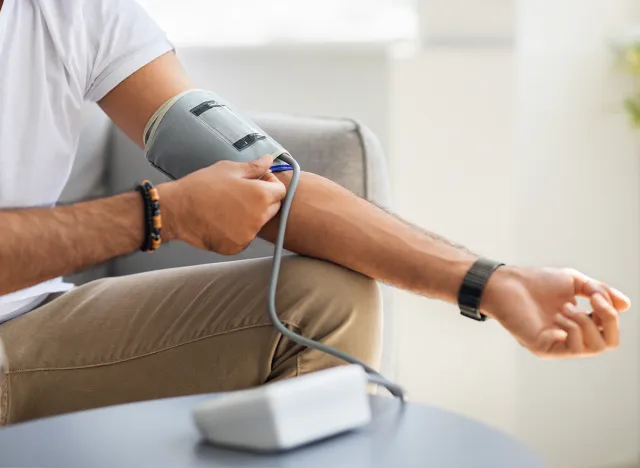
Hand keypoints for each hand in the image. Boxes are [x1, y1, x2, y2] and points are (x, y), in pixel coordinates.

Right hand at [159, 154, 285, 254]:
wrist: (176, 211)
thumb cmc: (201, 186)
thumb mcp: (229, 169)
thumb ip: (254, 167)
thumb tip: (270, 160)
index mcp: (261, 196)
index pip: (281, 191)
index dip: (270, 183)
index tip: (256, 181)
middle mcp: (259, 218)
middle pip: (273, 208)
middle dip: (263, 200)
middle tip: (239, 194)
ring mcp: (248, 235)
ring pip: (258, 223)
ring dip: (250, 216)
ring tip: (227, 207)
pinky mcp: (237, 247)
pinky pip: (244, 237)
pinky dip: (238, 230)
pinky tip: (221, 220)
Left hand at [481, 266, 630, 357]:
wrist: (506, 283)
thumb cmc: (536, 282)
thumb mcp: (576, 282)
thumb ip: (600, 292)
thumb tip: (626, 305)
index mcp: (580, 324)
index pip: (610, 331)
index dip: (611, 313)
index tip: (595, 294)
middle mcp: (571, 337)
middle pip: (609, 344)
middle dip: (608, 320)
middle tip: (591, 300)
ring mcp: (557, 344)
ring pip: (593, 348)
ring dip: (584, 322)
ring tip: (564, 307)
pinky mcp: (543, 348)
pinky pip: (571, 348)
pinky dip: (571, 330)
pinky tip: (556, 317)